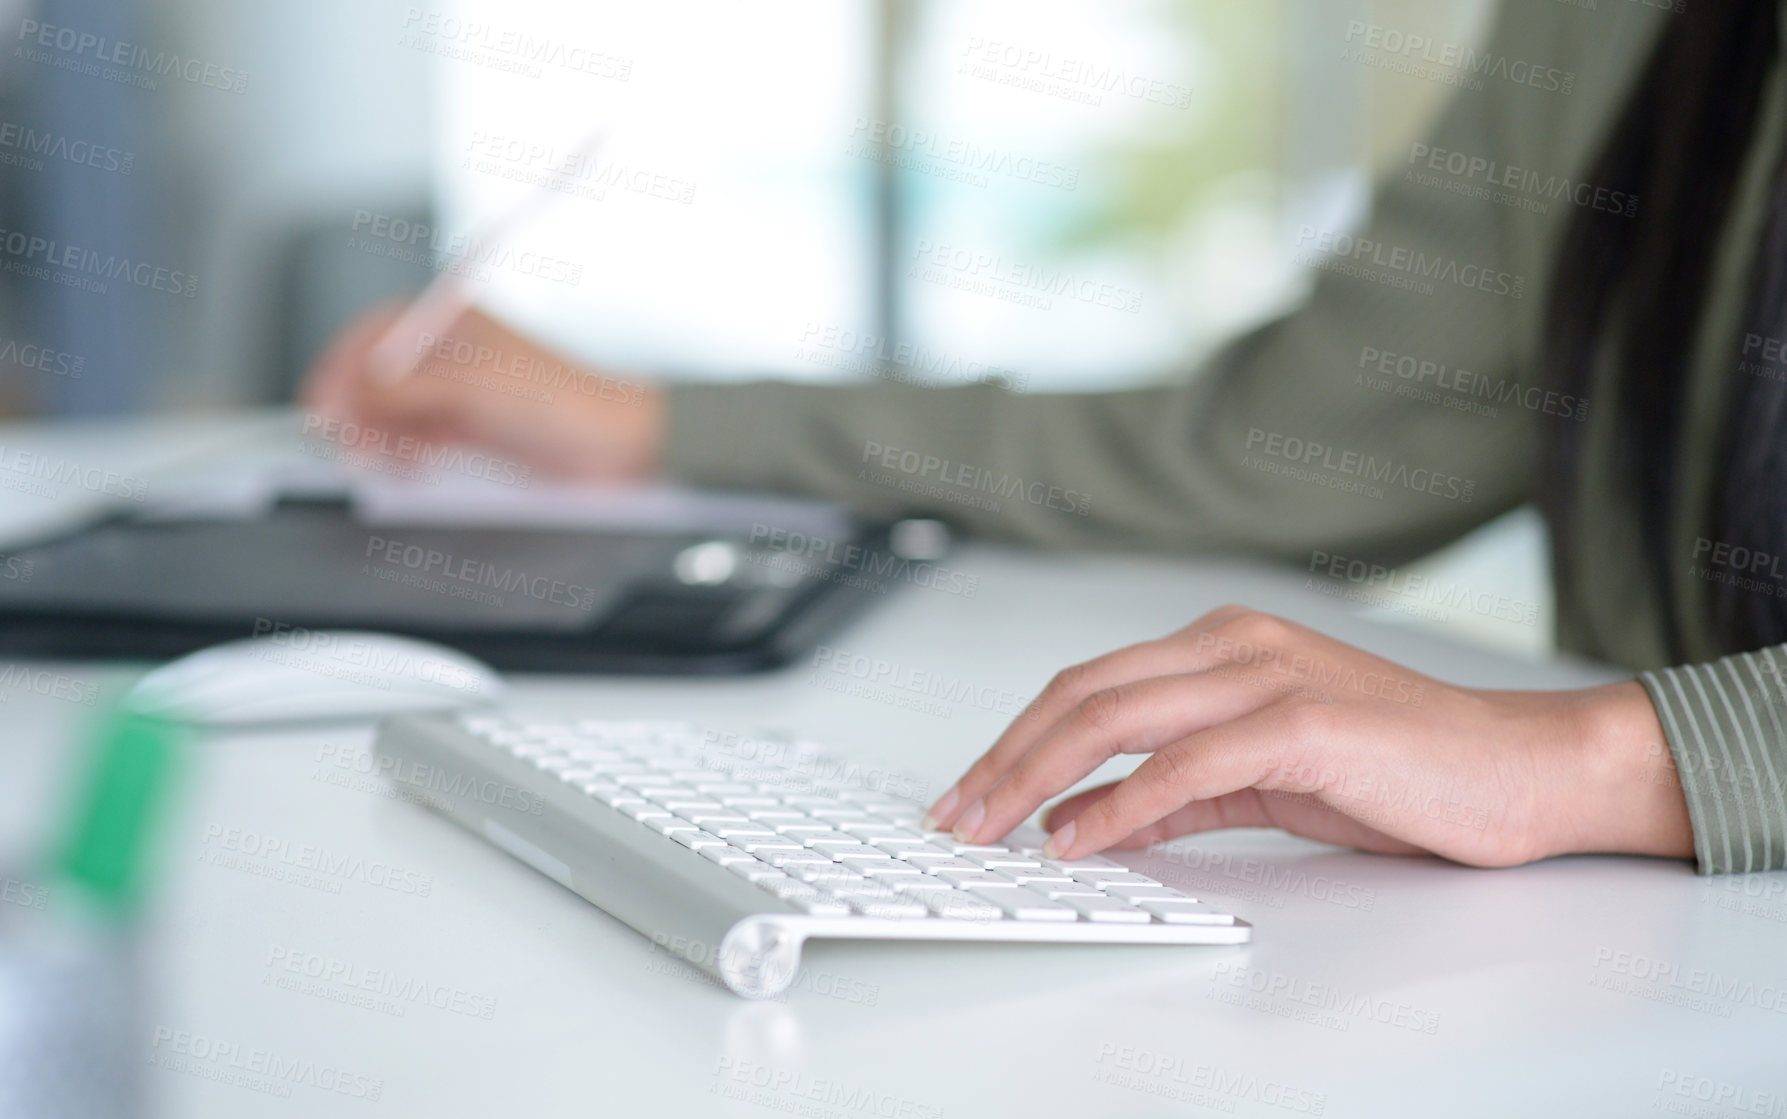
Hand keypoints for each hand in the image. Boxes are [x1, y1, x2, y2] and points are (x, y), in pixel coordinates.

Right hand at [299, 303, 664, 481]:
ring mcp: (461, 393)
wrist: (617, 445)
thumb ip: (407, 390)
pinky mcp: (473, 430)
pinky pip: (421, 439)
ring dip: (378, 435)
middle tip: (342, 444)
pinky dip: (405, 452)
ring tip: (371, 460)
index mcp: (452, 322)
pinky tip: (403, 467)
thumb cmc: (564, 401)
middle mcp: (452, 354)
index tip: (322, 405)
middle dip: (356, 409)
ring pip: (397, 412)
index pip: (374, 335)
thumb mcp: (473, 389)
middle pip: (379, 377)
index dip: (342, 369)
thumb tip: (354, 393)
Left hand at [921, 606, 1695, 867]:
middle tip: (956, 815)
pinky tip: (1077, 840)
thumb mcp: (1265, 778)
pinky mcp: (1304, 721)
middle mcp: (1234, 645)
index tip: (973, 792)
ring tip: (991, 830)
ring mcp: (1268, 675)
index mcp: (1222, 646)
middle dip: (1005, 759)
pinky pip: (1183, 764)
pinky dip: (1118, 804)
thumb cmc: (1400, 768)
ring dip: (1036, 779)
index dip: (1018, 740)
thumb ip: (1179, 792)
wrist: (1518, 767)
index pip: (1089, 685)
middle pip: (1082, 694)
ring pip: (1116, 717)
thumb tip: (1091, 820)